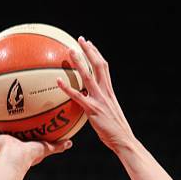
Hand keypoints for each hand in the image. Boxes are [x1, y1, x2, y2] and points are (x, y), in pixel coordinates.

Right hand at [0, 125, 72, 168]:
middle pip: (9, 135)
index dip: (25, 131)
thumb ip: (58, 146)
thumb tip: (70, 143)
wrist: (15, 158)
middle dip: (10, 127)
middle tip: (11, 116)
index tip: (27, 124)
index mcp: (22, 147)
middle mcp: (11, 145)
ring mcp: (1, 143)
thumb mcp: (47, 148)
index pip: (24, 138)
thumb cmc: (31, 154)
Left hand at [57, 37, 134, 151]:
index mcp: (110, 91)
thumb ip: (99, 106)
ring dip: (78, 62)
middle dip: (90, 50)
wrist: (123, 140)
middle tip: (80, 39)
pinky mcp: (93, 110)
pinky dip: (67, 87)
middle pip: (98, 65)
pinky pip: (78, 96)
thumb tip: (88, 104)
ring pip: (88, 76)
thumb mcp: (109, 115)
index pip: (104, 67)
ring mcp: (100, 100)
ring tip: (69, 51)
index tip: (89, 44)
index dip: (97, 54)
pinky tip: (57, 81)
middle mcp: (106, 92)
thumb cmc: (115, 131)